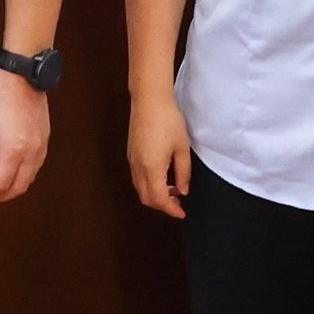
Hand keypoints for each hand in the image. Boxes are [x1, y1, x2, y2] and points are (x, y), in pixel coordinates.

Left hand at [0, 64, 50, 202]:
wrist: (22, 77)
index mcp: (13, 151)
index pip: (1, 184)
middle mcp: (31, 153)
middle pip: (19, 187)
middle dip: (2, 196)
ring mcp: (41, 147)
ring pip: (31, 179)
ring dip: (15, 187)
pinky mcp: (45, 139)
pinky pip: (37, 166)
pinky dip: (25, 175)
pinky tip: (14, 170)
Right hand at [126, 89, 191, 220]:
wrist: (149, 100)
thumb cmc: (168, 121)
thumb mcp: (182, 148)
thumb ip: (183, 173)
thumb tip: (183, 190)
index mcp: (152, 168)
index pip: (159, 199)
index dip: (171, 210)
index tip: (182, 213)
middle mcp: (138, 167)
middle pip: (146, 198)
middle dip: (162, 205)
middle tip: (178, 203)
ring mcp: (132, 160)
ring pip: (140, 188)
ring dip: (155, 194)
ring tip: (173, 189)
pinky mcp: (131, 153)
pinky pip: (137, 177)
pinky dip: (149, 184)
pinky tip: (162, 176)